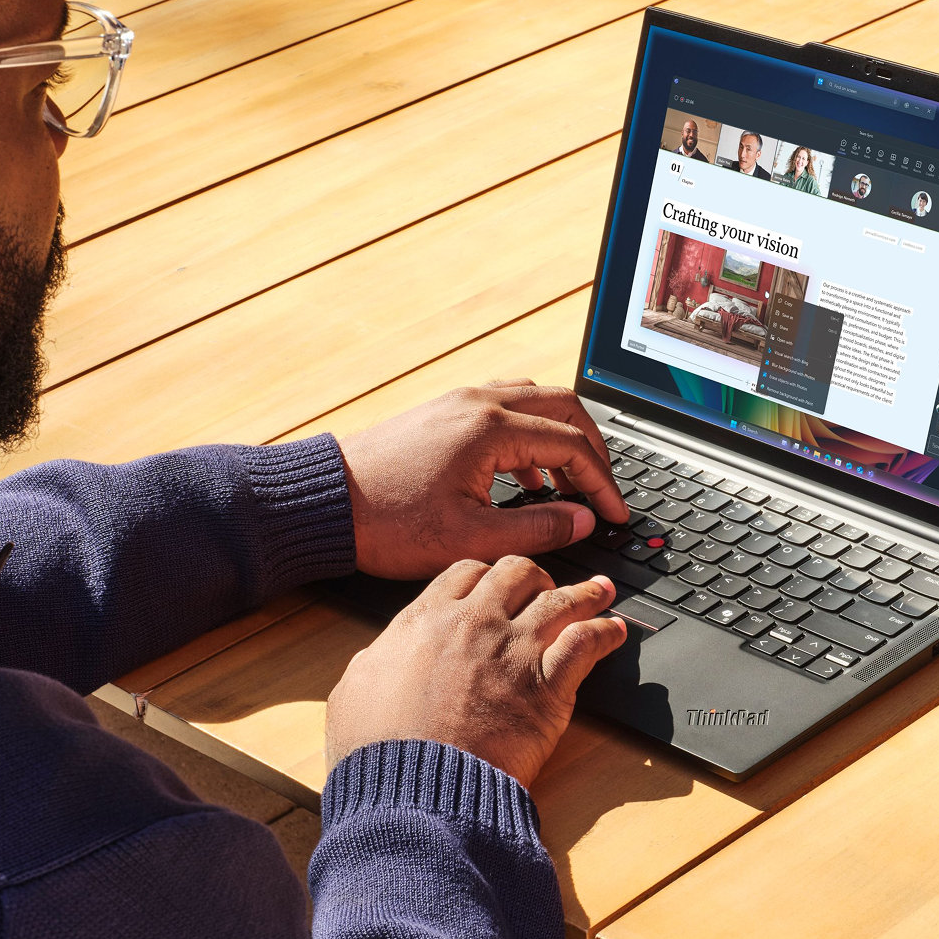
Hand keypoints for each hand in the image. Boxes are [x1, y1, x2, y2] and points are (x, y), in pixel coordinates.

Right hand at [324, 557, 627, 785]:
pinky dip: (605, 633)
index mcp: (425, 620)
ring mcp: (515, 650)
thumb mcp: (354, 689)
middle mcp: (474, 623)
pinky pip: (587, 643)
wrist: (413, 791)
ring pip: (560, 600)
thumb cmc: (379, 751)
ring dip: (584, 593)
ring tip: (600, 591)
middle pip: (517, 573)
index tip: (495, 582)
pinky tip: (614, 632)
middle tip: (544, 589)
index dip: (485, 574)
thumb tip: (382, 656)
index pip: (465, 572)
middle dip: (534, 577)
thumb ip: (377, 660)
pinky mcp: (547, 687)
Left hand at [337, 380, 628, 579]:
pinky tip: (522, 480)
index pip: (572, 444)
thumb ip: (537, 529)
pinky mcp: (443, 412)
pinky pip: (504, 409)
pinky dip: (528, 437)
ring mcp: (459, 402)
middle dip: (592, 449)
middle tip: (604, 489)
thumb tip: (582, 520)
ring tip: (568, 485)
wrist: (324, 502)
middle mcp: (479, 402)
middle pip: (564, 406)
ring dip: (560, 437)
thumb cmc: (387, 522)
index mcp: (491, 429)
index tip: (615, 513)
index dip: (602, 482)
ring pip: (534, 401)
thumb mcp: (471, 538)